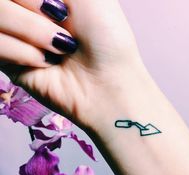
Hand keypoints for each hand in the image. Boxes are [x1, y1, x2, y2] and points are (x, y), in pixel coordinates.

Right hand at [0, 0, 148, 128]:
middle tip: (61, 28)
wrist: (108, 82)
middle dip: (32, 12)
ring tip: (59, 49)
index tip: (60, 8)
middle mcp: (27, 10)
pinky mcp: (9, 62)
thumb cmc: (107, 35)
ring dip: (31, 31)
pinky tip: (46, 63)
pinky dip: (23, 52)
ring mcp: (16, 35)